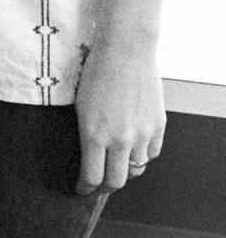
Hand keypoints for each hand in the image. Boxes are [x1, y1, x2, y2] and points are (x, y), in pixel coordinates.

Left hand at [74, 39, 165, 194]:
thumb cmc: (97, 69)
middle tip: (98, 184)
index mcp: (95, 134)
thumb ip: (86, 132)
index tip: (81, 188)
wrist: (125, 49)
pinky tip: (134, 146)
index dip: (85, 188)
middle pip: (116, 181)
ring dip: (126, 168)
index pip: (92, 177)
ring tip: (117, 162)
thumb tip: (87, 152)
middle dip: (105, 187)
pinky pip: (152, 152)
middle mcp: (120, 139)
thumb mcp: (80, 103)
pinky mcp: (158, 125)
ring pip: (137, 168)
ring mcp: (142, 134)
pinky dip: (143, 154)